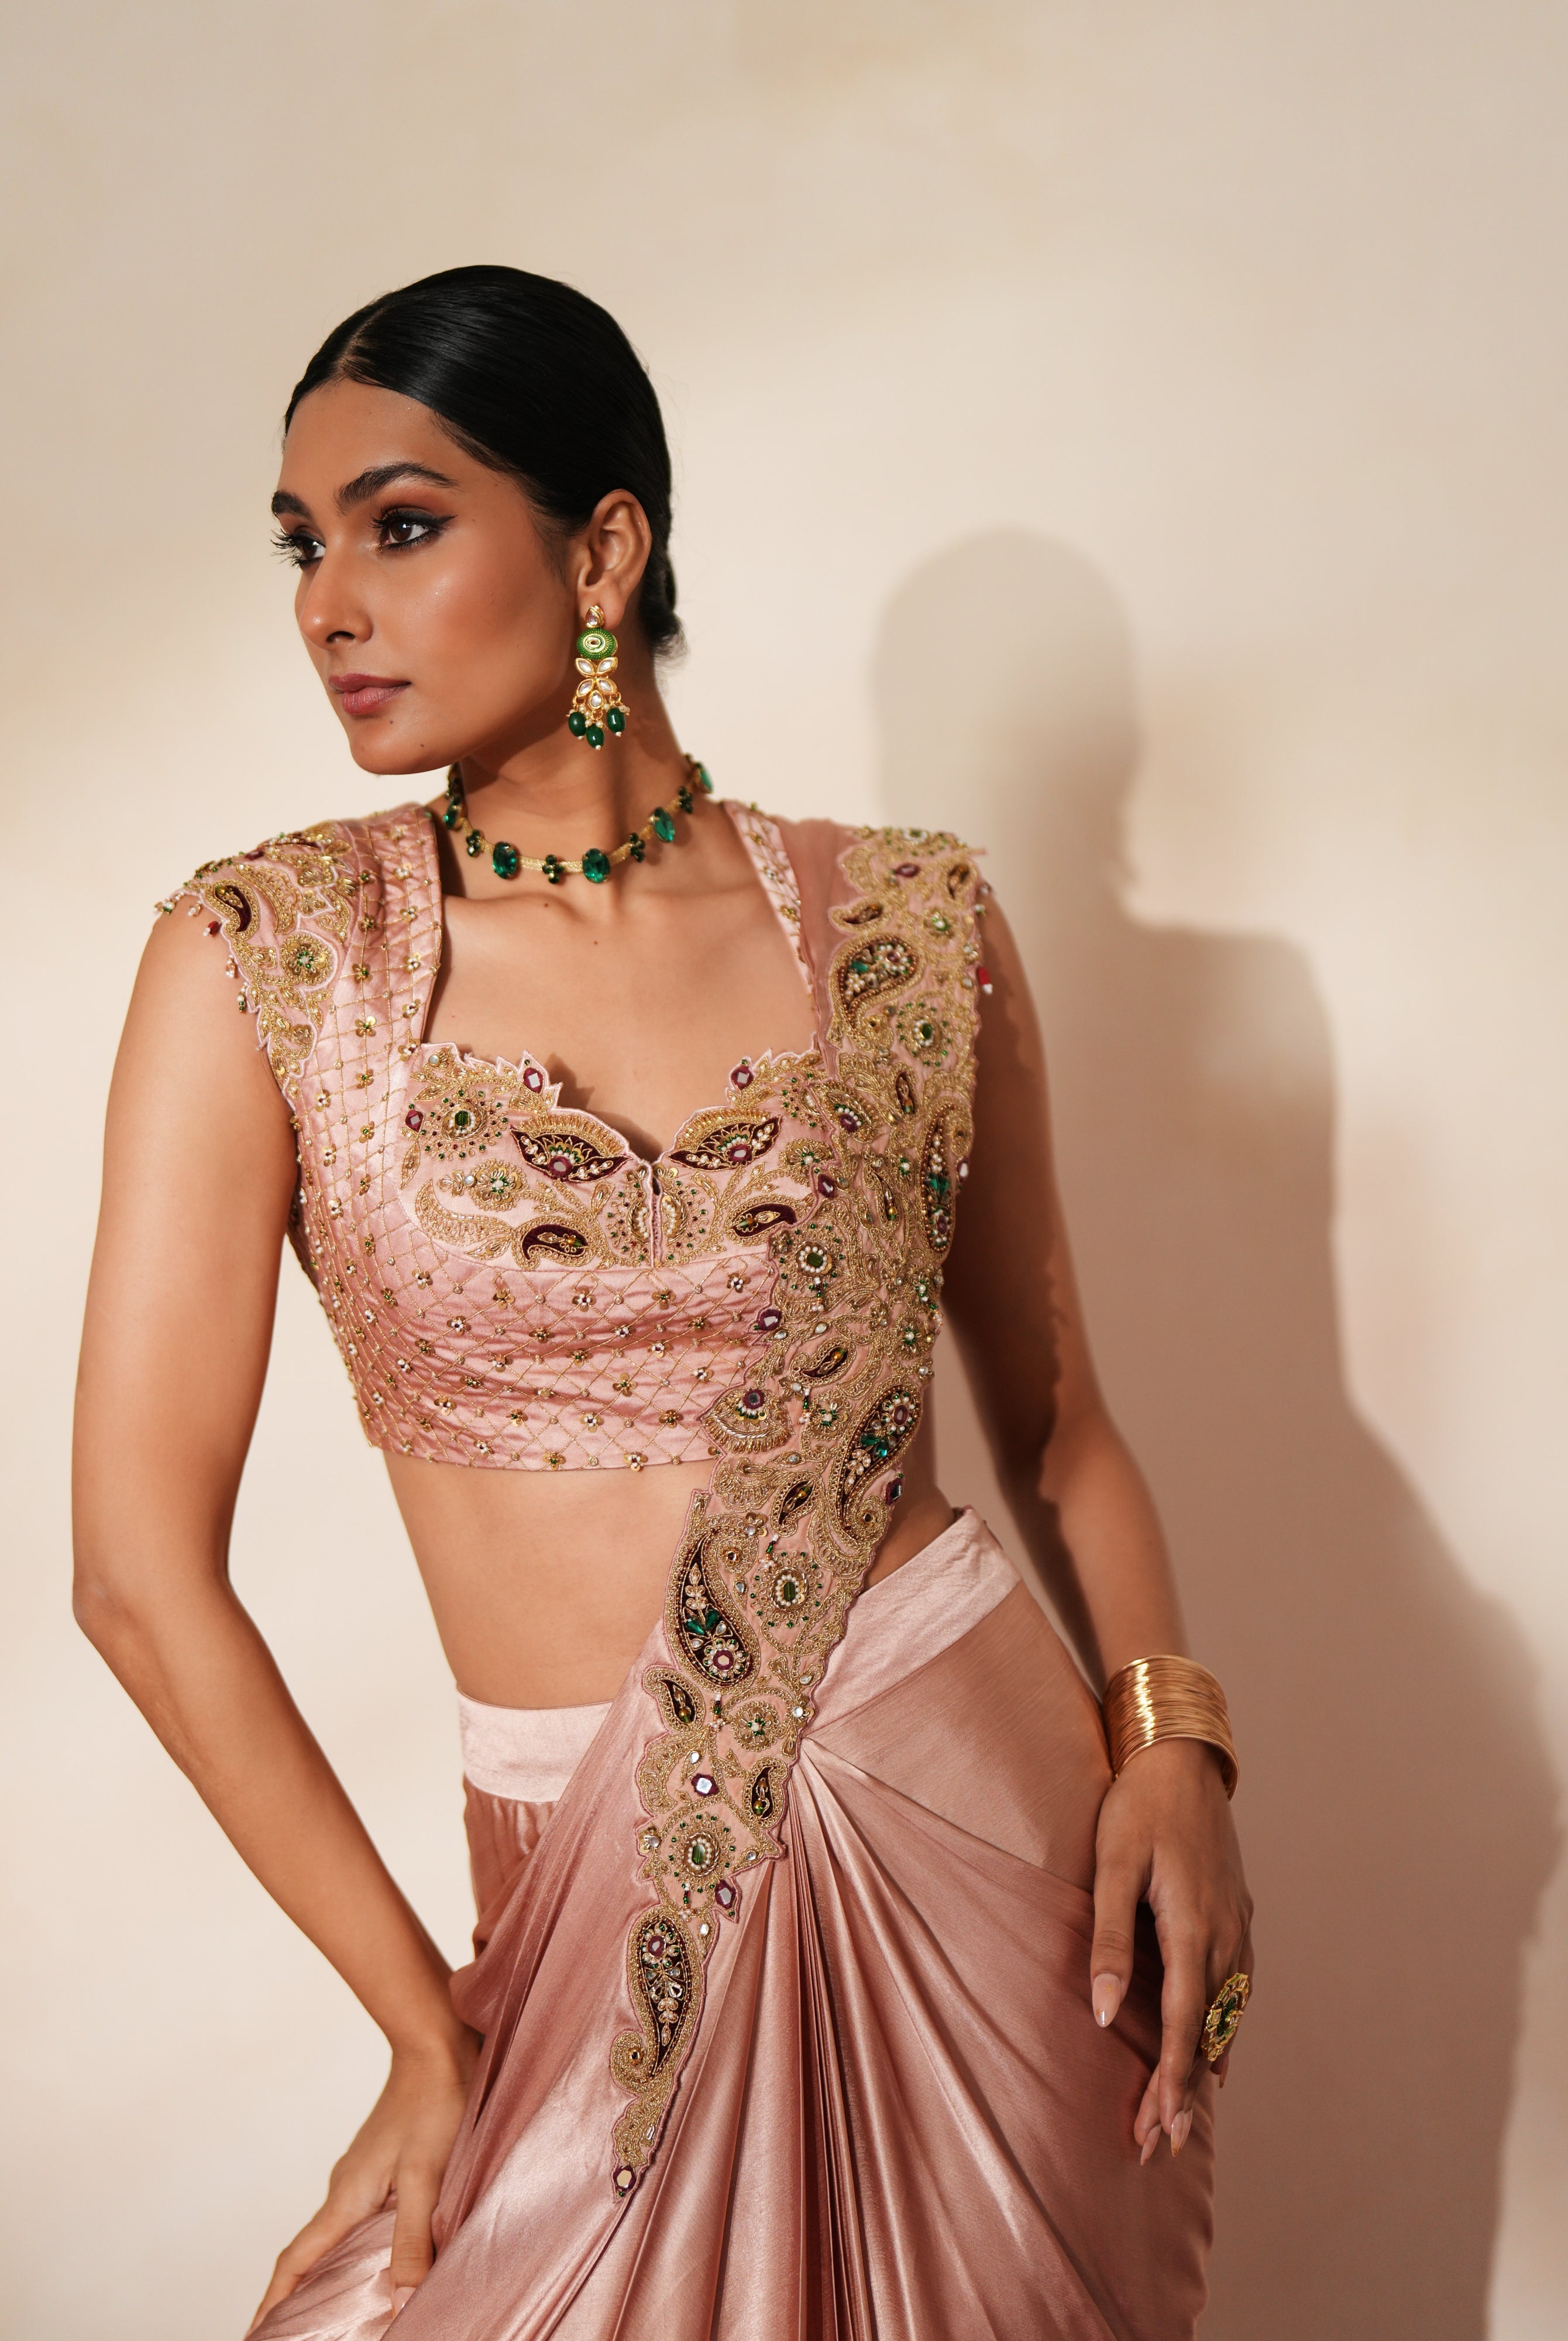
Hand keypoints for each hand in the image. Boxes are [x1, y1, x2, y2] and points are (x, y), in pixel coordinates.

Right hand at [247, 2029, 478, 2331]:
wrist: (435, 2044)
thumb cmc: (434, 2103)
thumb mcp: (426, 2176)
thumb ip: (413, 2238)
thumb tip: (402, 2301)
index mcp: (345, 2197)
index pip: (297, 2260)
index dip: (274, 2300)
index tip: (253, 2334)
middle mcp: (345, 2188)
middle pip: (309, 2253)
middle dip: (295, 2295)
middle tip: (288, 2330)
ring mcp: (362, 2174)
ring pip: (335, 2234)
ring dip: (326, 2271)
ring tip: (329, 2307)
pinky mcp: (382, 2164)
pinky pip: (358, 2215)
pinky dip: (355, 2245)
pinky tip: (377, 2254)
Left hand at [1088, 1738, 1253, 2160]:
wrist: (1182, 1756)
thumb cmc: (1137, 1805)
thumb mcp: (1111, 1866)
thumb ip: (1108, 1939)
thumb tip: (1103, 2011)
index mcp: (1192, 1926)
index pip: (1183, 2024)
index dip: (1171, 2083)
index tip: (1161, 2131)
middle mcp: (1226, 1934)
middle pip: (1207, 2032)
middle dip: (1184, 2093)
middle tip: (1162, 2147)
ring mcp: (1239, 1925)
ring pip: (1227, 2015)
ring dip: (1205, 2067)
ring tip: (1183, 2117)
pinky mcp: (1240, 1914)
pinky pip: (1237, 1988)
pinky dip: (1225, 2029)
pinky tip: (1216, 2052)